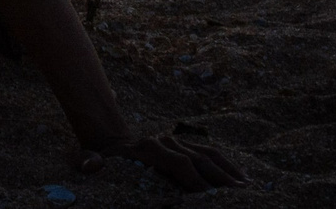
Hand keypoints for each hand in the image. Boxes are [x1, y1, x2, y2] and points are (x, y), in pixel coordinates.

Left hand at [81, 127, 246, 191]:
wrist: (111, 140)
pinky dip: (227, 164)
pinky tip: (241, 178)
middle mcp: (167, 141)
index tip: (206, 195)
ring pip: (209, 154)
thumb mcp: (91, 159)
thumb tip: (90, 165)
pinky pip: (210, 152)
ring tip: (246, 188)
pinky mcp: (186, 144)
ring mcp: (178, 141)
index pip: (178, 162)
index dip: (193, 178)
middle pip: (199, 157)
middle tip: (238, 195)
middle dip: (219, 177)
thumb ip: (89, 162)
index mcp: (149, 147)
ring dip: (228, 171)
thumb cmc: (103, 159)